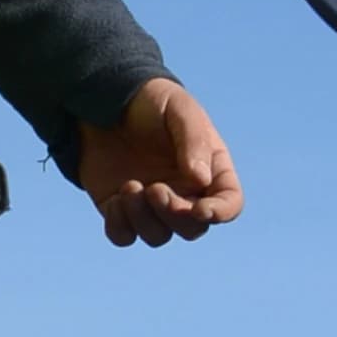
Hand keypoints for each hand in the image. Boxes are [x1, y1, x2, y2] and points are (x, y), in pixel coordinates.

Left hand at [77, 78, 243, 247]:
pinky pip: (124, 236)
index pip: (229, 203)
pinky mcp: (120, 209)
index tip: (200, 210)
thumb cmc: (153, 102)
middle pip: (193, 228)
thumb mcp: (179, 110)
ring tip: (129, 186)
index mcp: (210, 170)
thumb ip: (194, 141)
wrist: (107, 101)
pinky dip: (120, 226)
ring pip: (158, 236)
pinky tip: (115, 200)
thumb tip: (201, 180)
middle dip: (174, 215)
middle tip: (154, 188)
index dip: (220, 213)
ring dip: (144, 219)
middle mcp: (185, 193)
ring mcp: (152, 205)